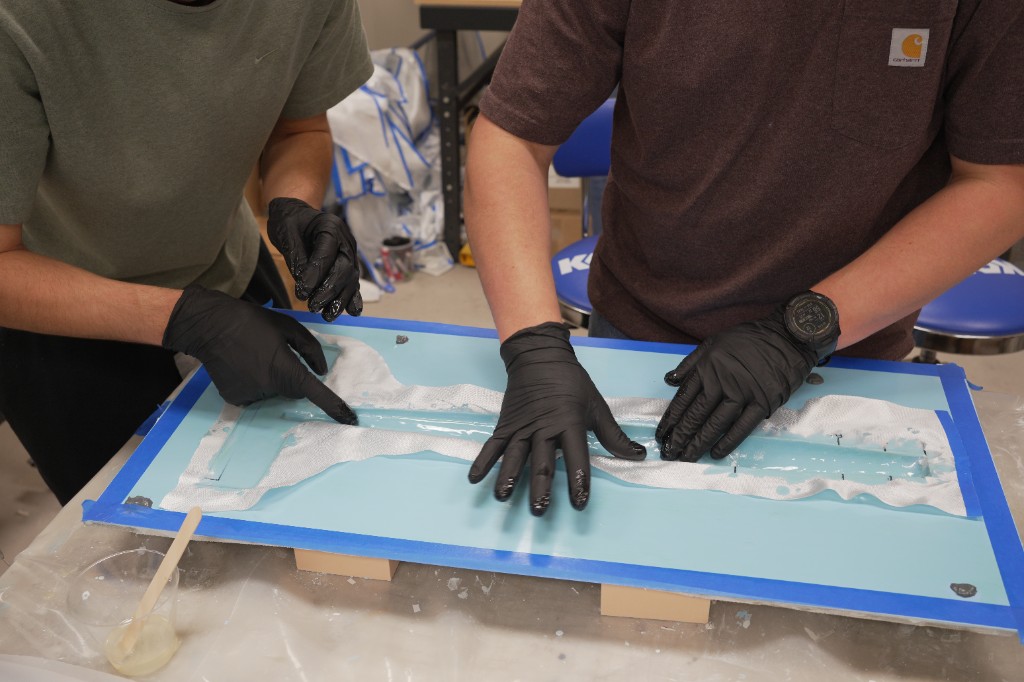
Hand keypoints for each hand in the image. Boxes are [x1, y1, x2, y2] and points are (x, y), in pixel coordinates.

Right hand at [163, 285, 356, 423]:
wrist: (209, 325)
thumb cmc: (251, 321)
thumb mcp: (288, 327)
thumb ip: (310, 349)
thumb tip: (322, 371)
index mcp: (284, 369)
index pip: (314, 392)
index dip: (334, 406)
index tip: (350, 419)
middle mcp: (268, 387)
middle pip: (294, 391)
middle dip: (293, 377)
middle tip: (276, 354)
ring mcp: (250, 396)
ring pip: (275, 394)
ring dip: (273, 380)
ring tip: (255, 356)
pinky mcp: (235, 399)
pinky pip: (257, 395)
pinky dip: (257, 384)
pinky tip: (243, 366)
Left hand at [267, 197, 361, 321]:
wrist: (297, 215)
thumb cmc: (289, 221)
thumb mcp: (286, 234)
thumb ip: (296, 257)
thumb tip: (304, 283)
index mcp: (330, 227)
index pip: (326, 255)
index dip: (315, 276)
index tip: (302, 293)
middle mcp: (345, 241)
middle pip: (344, 269)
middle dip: (329, 290)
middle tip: (313, 306)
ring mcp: (349, 253)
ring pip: (351, 279)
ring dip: (340, 299)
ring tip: (327, 315)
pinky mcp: (348, 264)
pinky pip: (353, 282)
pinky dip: (353, 297)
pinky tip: (352, 312)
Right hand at [468, 322, 645, 515]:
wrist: (539, 357)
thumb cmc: (571, 383)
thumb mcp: (596, 406)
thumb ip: (614, 436)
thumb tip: (638, 456)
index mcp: (569, 423)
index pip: (576, 458)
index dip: (579, 481)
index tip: (579, 503)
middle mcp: (543, 428)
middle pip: (542, 462)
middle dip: (540, 487)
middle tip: (539, 510)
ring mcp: (521, 427)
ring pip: (514, 456)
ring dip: (508, 478)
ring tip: (503, 497)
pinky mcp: (505, 425)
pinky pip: (492, 446)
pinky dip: (483, 461)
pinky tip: (474, 479)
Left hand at [655, 305, 828, 461]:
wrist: (787, 336)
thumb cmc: (749, 339)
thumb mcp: (714, 342)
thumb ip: (690, 362)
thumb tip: (669, 380)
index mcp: (708, 368)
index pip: (683, 399)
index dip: (670, 419)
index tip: (661, 434)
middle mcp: (722, 382)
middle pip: (696, 415)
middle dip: (680, 436)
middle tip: (669, 453)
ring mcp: (743, 393)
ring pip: (715, 424)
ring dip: (699, 443)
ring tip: (686, 458)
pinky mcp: (763, 402)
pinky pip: (742, 427)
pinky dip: (728, 442)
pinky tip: (715, 454)